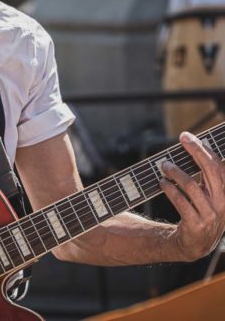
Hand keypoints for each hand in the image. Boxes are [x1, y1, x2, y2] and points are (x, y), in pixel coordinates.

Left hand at [160, 131, 224, 261]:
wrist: (194, 244)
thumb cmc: (199, 211)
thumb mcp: (208, 194)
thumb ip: (205, 175)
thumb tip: (192, 147)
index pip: (218, 165)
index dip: (203, 148)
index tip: (187, 136)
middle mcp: (222, 203)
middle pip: (210, 170)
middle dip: (195, 151)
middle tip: (181, 140)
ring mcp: (210, 215)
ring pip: (192, 185)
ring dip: (175, 172)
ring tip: (164, 165)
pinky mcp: (196, 225)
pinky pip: (181, 202)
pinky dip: (169, 189)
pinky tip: (162, 182)